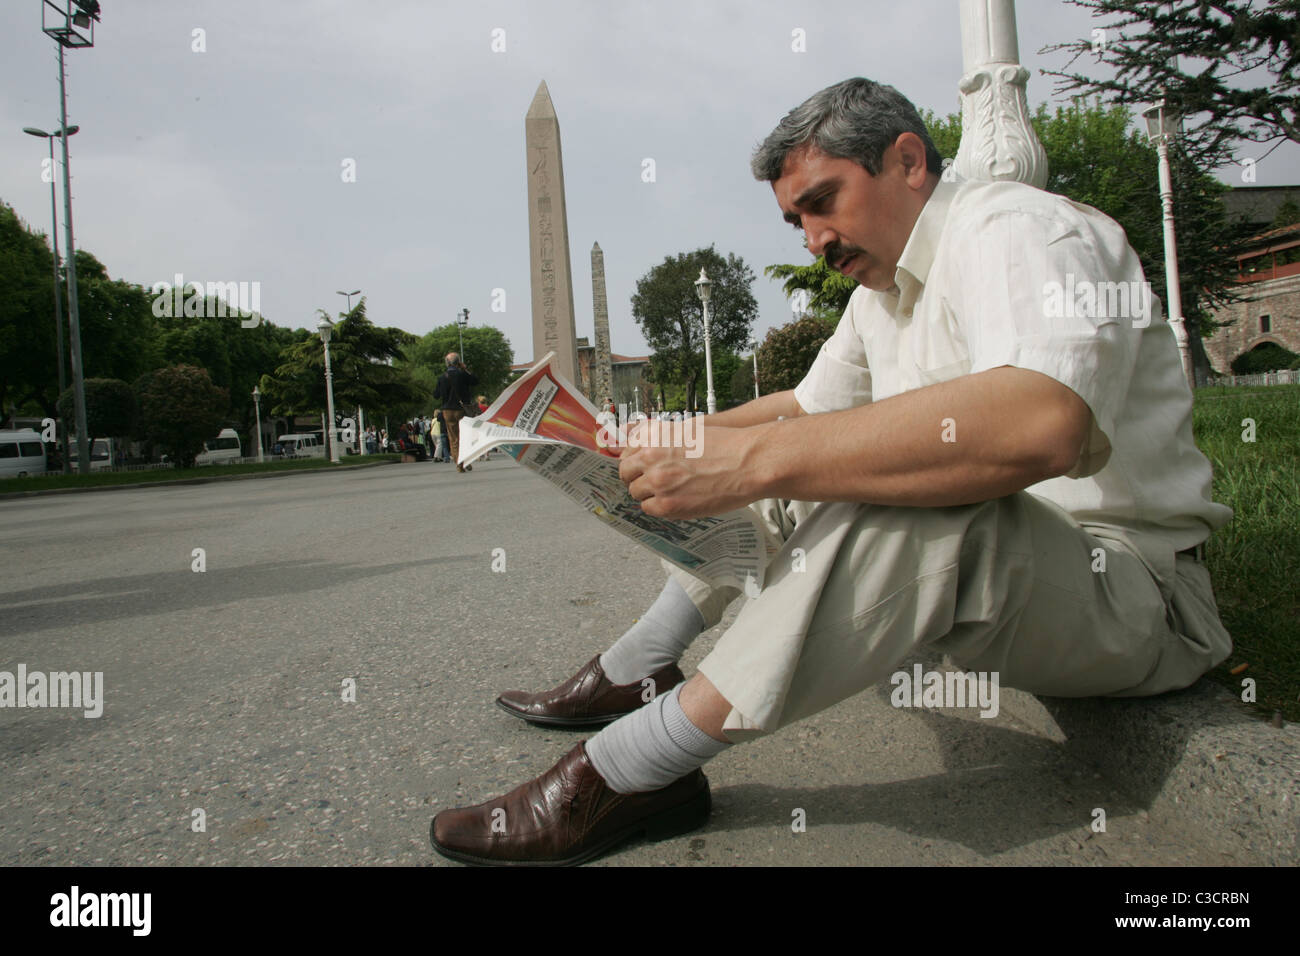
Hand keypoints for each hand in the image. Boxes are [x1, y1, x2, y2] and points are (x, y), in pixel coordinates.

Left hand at [618, 419, 760, 517]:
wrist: (748, 462)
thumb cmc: (727, 446)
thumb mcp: (689, 429)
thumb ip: (664, 439)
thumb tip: (647, 450)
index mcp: (655, 434)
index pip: (626, 450)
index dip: (633, 460)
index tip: (638, 466)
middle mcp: (651, 456)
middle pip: (626, 472)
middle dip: (636, 477)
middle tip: (649, 481)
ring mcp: (657, 481)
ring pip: (636, 492)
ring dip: (648, 493)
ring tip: (667, 492)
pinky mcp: (667, 504)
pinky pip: (649, 508)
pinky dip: (658, 506)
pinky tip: (674, 501)